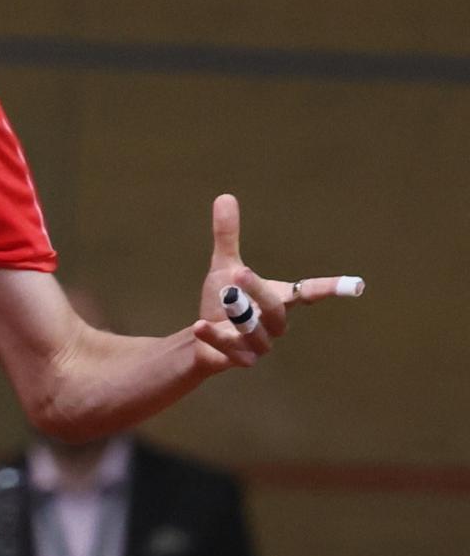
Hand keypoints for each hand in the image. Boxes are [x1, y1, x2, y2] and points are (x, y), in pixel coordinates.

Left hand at [189, 193, 359, 373]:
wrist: (201, 340)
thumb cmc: (221, 303)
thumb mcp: (224, 266)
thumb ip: (227, 236)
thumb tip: (224, 196)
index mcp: (278, 300)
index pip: (308, 293)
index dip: (331, 288)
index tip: (358, 285)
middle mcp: (273, 324)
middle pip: (276, 310)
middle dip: (259, 291)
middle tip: (239, 271)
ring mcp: (257, 345)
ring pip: (256, 333)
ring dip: (240, 317)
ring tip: (223, 296)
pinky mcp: (236, 359)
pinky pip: (230, 351)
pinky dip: (214, 338)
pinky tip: (198, 325)